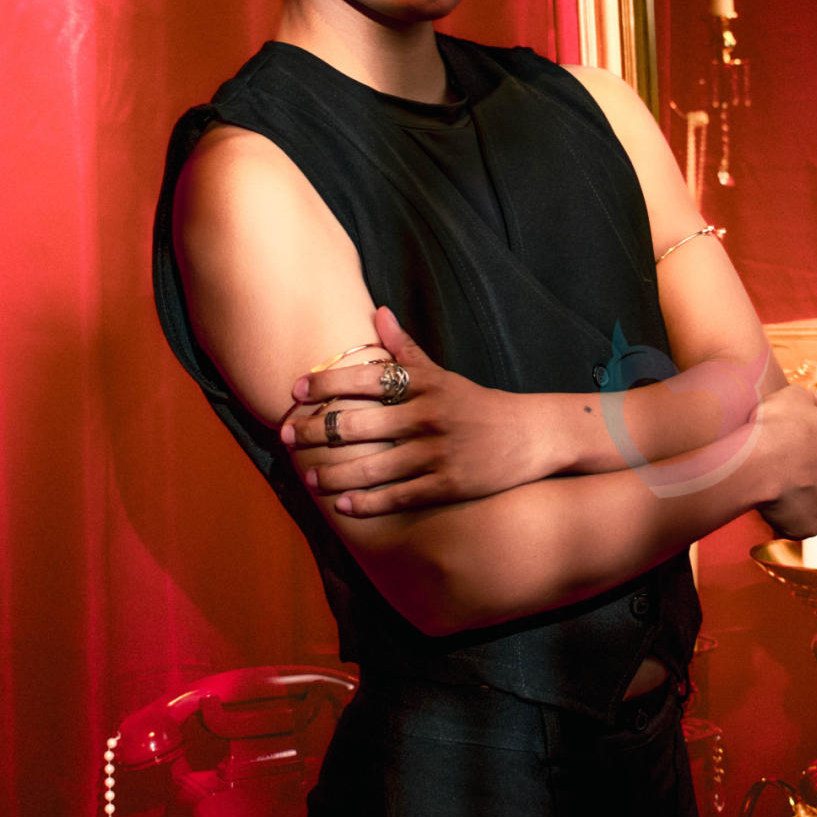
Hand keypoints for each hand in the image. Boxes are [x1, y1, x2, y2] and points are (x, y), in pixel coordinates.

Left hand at [281, 307, 561, 515]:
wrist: (529, 436)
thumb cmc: (475, 404)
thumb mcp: (442, 374)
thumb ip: (406, 349)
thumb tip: (377, 312)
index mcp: (424, 384)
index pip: (365, 378)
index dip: (326, 384)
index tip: (296, 392)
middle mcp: (428, 415)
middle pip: (358, 423)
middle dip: (316, 431)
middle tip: (287, 437)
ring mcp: (437, 452)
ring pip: (372, 465)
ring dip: (333, 473)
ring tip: (308, 477)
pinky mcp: (447, 484)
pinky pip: (398, 496)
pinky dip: (367, 502)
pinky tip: (342, 505)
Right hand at [746, 383, 816, 540]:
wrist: (757, 461)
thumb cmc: (775, 426)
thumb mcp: (794, 395)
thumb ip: (812, 401)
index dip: (813, 450)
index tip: (793, 450)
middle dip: (814, 478)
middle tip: (786, 473)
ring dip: (804, 500)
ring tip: (778, 491)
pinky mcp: (812, 527)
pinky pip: (801, 525)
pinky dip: (790, 519)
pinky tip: (773, 506)